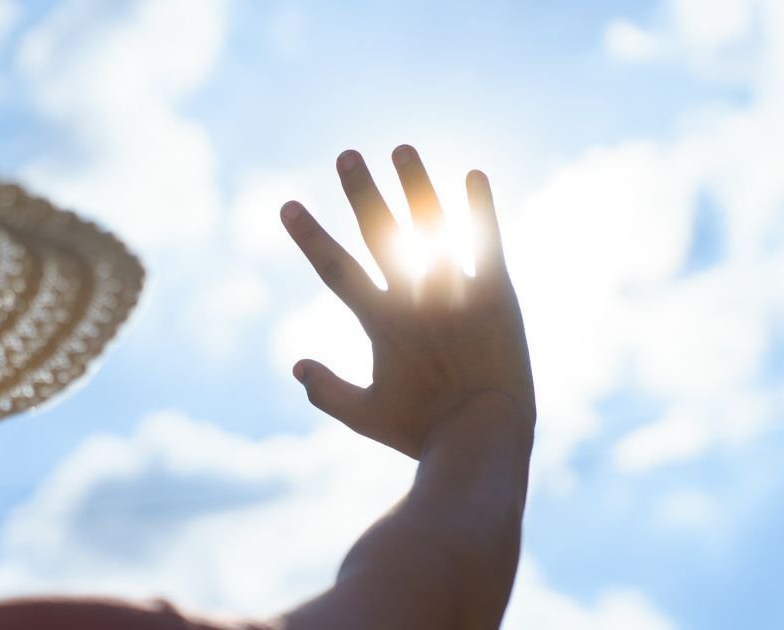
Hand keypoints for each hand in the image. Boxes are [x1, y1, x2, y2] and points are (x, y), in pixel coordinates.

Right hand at [281, 145, 533, 458]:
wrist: (482, 438)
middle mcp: (415, 299)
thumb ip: (327, 391)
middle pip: (381, 235)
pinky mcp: (496, 296)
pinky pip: (486, 243)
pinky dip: (480, 209)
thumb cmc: (422, 431)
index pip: (336, 269)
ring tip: (401, 148)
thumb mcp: (365, 416)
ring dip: (415, 186)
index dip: (309, 235)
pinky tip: (473, 175)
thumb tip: (294, 366)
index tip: (287, 204)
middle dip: (361, 193)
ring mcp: (455, 294)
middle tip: (346, 155)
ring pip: (432, 228)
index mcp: (382, 323)